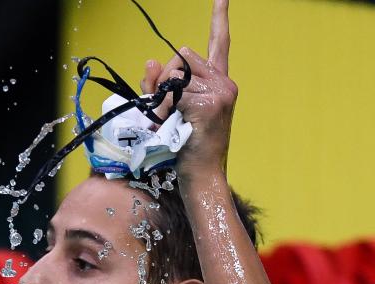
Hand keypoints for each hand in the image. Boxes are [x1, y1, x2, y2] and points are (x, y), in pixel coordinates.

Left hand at [140, 0, 235, 179]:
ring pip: (174, 73)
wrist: (202, 174)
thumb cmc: (185, 144)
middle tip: (168, 109)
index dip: (219, 17)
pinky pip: (172, 94)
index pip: (219, 43)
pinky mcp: (209, 103)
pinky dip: (164, 110)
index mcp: (219, 81)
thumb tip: (150, 61)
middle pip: (181, 55)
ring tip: (171, 121)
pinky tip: (173, 126)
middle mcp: (224, 82)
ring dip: (162, 96)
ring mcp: (220, 92)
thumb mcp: (171, 109)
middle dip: (165, 78)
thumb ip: (159, 85)